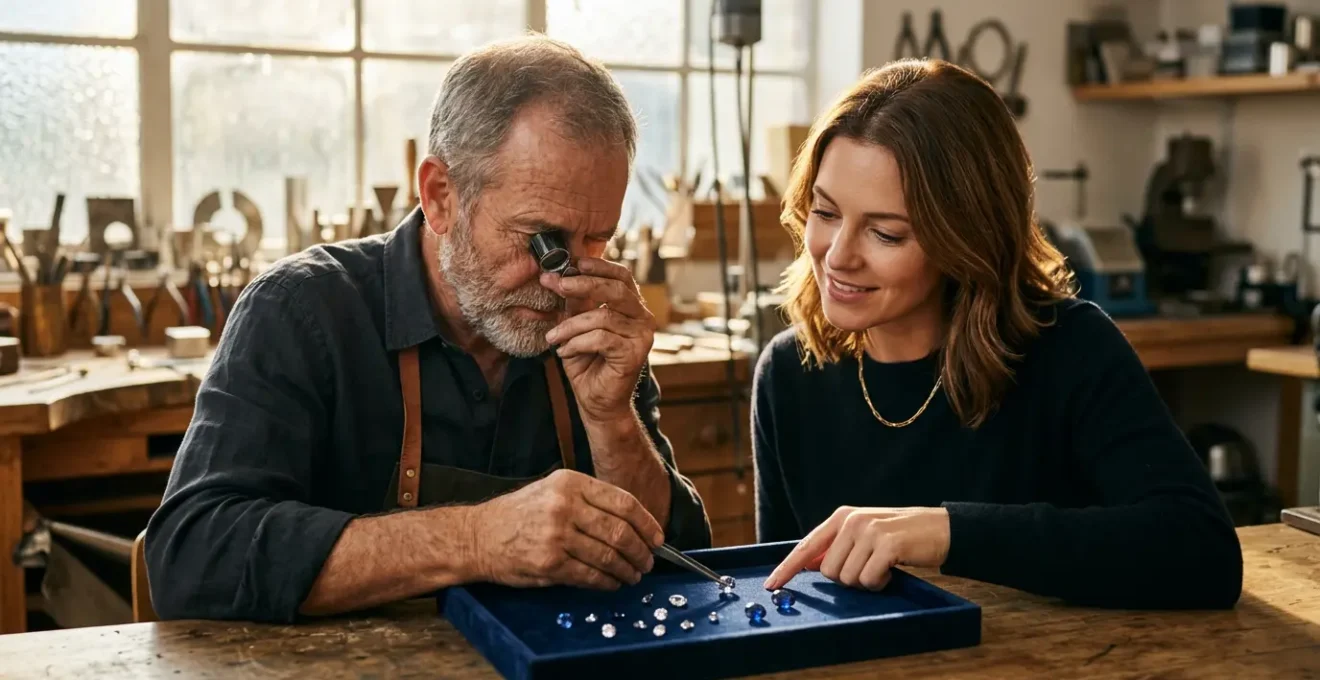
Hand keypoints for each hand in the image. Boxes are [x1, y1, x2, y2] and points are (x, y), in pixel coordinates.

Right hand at [470, 469, 664, 589]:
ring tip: (634, 575)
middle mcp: (565, 506)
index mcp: (570, 483)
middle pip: (620, 531)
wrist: (478, 535)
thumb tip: (631, 523)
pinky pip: (590, 576)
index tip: (658, 538)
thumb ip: (589, 501)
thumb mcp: (553, 490)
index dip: (647, 523)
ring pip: (608, 556)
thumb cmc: (519, 514)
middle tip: (648, 561)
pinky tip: (613, 583)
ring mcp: (557, 536)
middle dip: (641, 551)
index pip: (623, 502)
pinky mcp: (550, 563)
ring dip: (627, 570)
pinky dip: (608, 582)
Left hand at [542, 258, 654, 421]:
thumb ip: (574, 303)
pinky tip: (565, 352)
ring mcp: (642, 337)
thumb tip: (555, 276)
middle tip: (558, 285)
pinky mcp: (634, 354)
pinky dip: (577, 343)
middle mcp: (642, 318)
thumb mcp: (576, 326)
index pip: (622, 276)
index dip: (600, 266)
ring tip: (553, 337)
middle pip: (616, 290)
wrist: (596, 401)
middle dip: (584, 284)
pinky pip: (601, 338)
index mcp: (631, 307)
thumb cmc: (587, 362)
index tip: (574, 262)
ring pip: (603, 316)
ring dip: (571, 326)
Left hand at [763, 506, 950, 591]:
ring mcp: (869, 531)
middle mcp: (852, 521)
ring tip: (884, 567)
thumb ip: (838, 546)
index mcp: (842, 517)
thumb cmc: (901, 536)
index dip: (787, 567)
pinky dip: (881, 583)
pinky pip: (869, 580)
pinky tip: (893, 570)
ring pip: (848, 579)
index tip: (771, 584)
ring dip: (867, 582)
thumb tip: (810, 565)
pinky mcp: (887, 545)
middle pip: (829, 571)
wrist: (941, 529)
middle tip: (870, 569)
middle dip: (848, 579)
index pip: (807, 546)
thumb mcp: (865, 534)